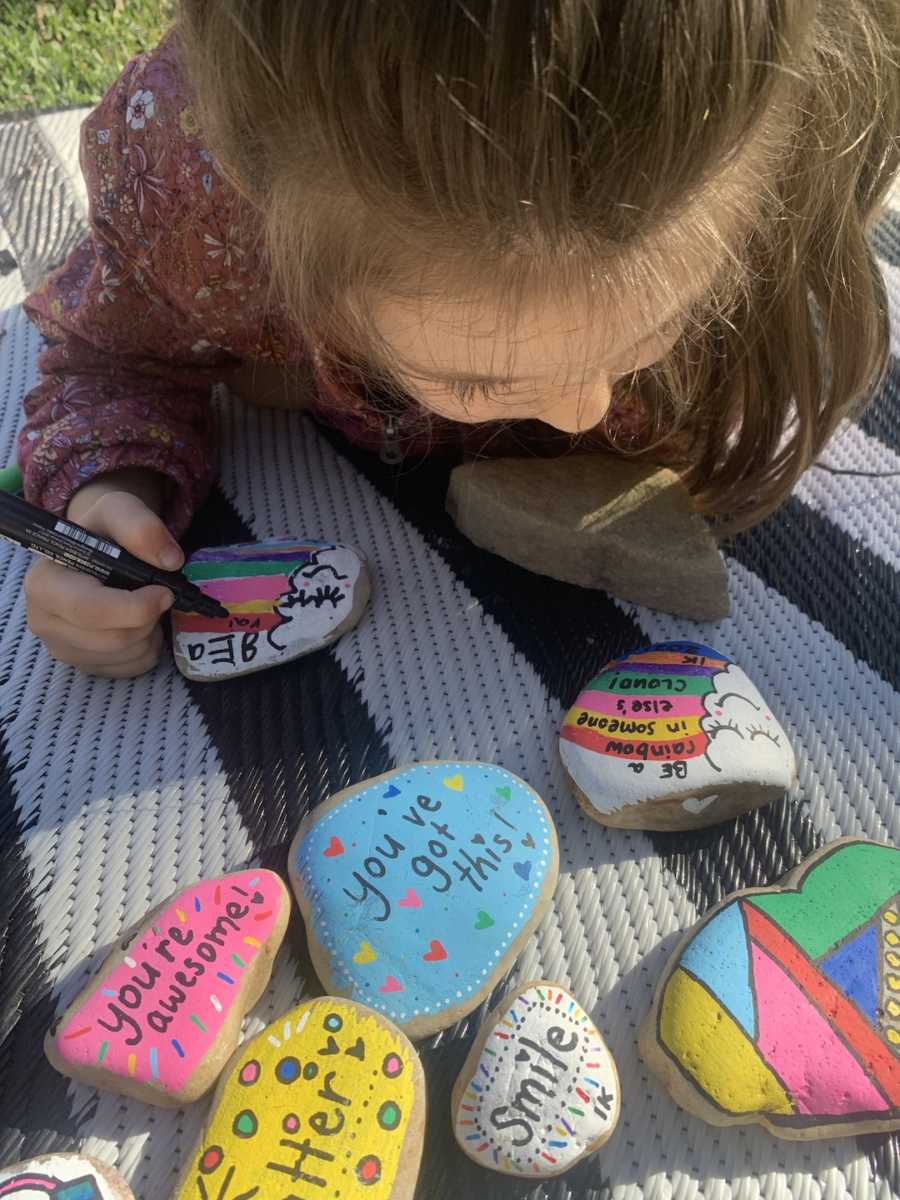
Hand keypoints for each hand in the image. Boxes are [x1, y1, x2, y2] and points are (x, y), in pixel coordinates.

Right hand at [24, 470, 183, 676]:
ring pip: (127, 655)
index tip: (164, 591)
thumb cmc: (101, 533)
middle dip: (147, 618)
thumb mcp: (118, 510)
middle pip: (113, 639)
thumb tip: (170, 561)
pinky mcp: (87, 666)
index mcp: (44, 585)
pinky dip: (148, 647)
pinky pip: (133, 667)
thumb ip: (141, 526)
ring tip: (142, 603)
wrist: (93, 553)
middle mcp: (45, 623)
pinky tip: (138, 623)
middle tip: (157, 594)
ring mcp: (64, 649)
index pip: (89, 611)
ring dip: (150, 631)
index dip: (135, 606)